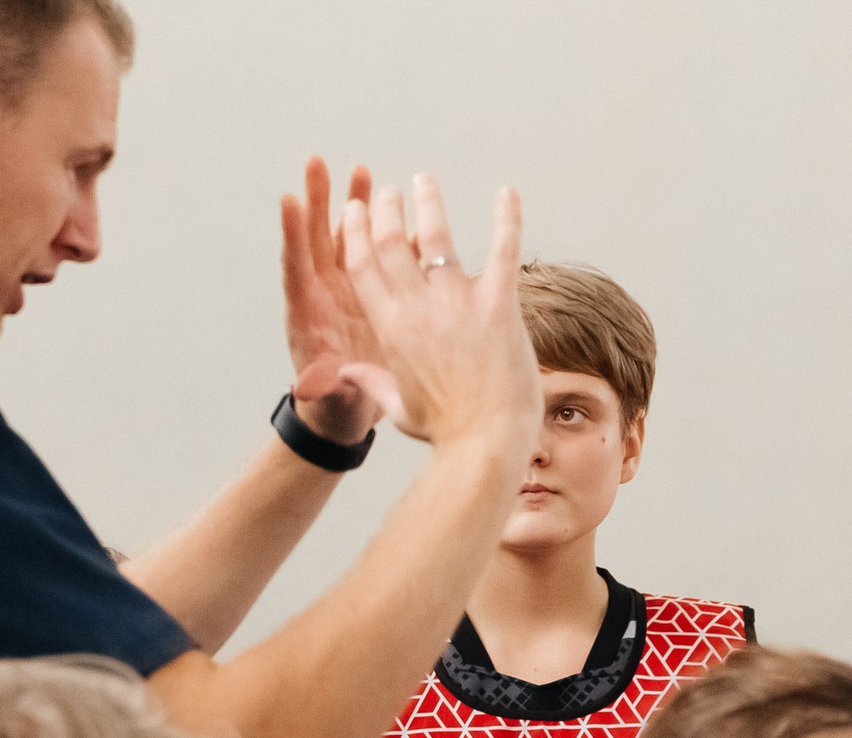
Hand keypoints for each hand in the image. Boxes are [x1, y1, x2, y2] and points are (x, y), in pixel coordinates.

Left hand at [280, 158, 386, 445]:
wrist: (354, 410)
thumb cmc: (336, 406)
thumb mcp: (329, 398)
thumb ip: (321, 387)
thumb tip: (305, 389)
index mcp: (308, 314)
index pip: (296, 266)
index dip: (292, 234)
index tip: (288, 199)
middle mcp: (325, 294)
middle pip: (317, 239)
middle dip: (318, 201)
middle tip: (316, 163)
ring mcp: (349, 289)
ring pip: (348, 238)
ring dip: (353, 205)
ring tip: (361, 171)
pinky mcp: (373, 292)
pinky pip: (381, 254)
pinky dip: (389, 231)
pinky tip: (405, 210)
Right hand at [337, 174, 540, 458]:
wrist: (484, 443)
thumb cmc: (444, 430)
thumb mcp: (398, 406)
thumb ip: (371, 382)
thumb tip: (345, 375)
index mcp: (389, 327)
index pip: (362, 266)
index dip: (357, 232)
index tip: (356, 210)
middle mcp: (416, 307)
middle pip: (391, 242)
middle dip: (386, 210)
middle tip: (390, 191)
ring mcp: (457, 302)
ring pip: (436, 236)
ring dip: (428, 203)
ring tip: (424, 180)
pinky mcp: (498, 305)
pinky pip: (503, 248)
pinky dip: (506, 217)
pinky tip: (507, 192)